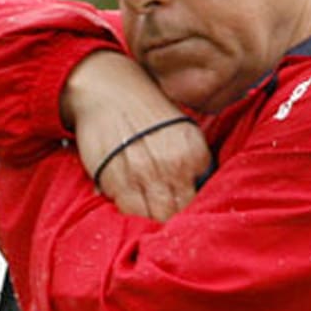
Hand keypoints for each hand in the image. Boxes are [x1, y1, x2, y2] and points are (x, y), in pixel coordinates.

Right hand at [61, 51, 210, 221]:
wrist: (109, 92)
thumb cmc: (148, 113)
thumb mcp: (183, 131)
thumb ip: (196, 163)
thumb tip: (200, 193)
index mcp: (193, 152)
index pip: (202, 198)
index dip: (194, 208)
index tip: (186, 210)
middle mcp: (172, 165)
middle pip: (180, 212)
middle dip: (175, 217)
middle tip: (168, 217)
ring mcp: (143, 174)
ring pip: (156, 217)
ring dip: (154, 219)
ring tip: (151, 213)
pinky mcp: (115, 179)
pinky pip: (129, 211)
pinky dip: (132, 213)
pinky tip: (133, 203)